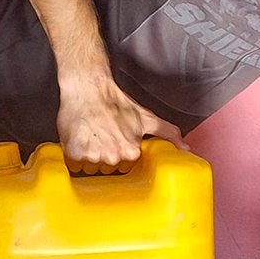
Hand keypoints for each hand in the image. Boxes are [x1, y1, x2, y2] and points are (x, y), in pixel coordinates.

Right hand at [57, 73, 186, 168]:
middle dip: (106, 157)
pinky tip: (81, 141)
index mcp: (131, 153)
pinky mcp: (74, 154)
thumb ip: (168, 133)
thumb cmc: (116, 102)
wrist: (89, 89)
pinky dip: (76, 156)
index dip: (120, 155)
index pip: (126, 168)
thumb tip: (185, 147)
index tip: (116, 144)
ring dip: (90, 157)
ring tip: (92, 139)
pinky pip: (75, 165)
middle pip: (108, 169)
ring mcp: (92, 157)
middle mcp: (112, 158)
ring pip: (91, 168)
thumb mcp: (146, 117)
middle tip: (103, 139)